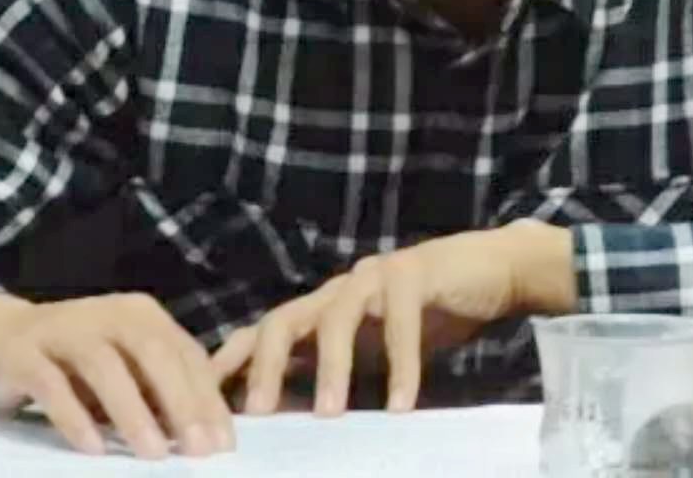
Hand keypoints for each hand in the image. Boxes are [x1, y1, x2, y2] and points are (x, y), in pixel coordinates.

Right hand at [0, 291, 232, 458]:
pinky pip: (52, 384)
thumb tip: (203, 431)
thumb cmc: (73, 360)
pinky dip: (74, 417)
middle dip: (182, 403)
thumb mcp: (123, 367)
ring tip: (154, 455)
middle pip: (154, 353)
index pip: (185, 353)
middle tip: (200, 449)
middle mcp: (107, 313)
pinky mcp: (24, 352)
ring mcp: (64, 329)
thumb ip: (157, 388)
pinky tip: (93, 450)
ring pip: (105, 367)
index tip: (224, 443)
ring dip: (133, 412)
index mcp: (141, 315)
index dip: (208, 398)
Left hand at [211, 220, 572, 416]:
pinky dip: (402, 364)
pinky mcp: (414, 274)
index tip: (203, 404)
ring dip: (332, 366)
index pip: (261, 334)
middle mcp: (337, 290)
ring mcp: (373, 278)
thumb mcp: (374, 352)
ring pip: (337, 316)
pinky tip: (402, 403)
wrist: (489, 270)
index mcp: (321, 310)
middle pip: (283, 320)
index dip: (229, 364)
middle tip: (258, 413)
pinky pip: (402, 321)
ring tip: (330, 413)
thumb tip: (293, 421)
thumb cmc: (428, 315)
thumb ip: (335, 373)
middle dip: (265, 366)